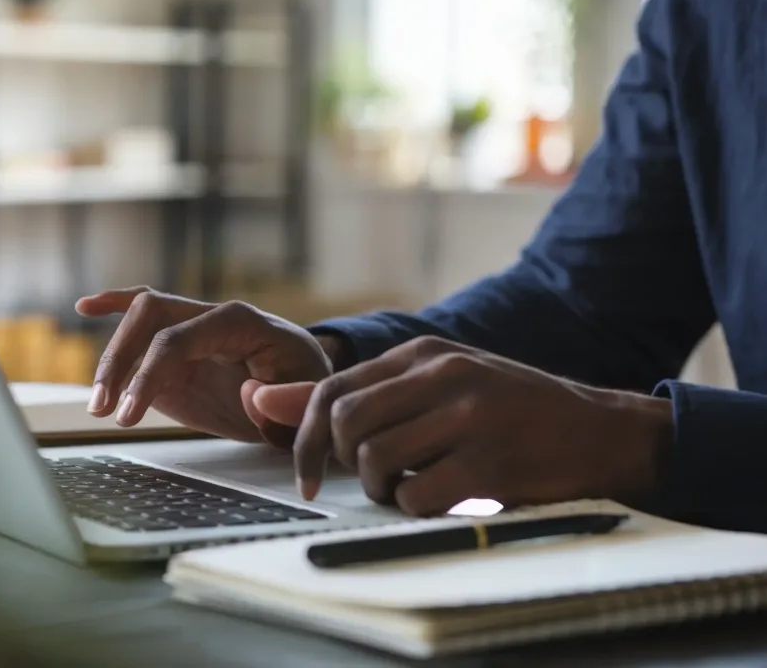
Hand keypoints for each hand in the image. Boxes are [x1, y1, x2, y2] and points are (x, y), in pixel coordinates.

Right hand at [76, 287, 333, 444]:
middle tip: (106, 410)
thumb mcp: (309, 401)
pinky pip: (143, 317)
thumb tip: (251, 392)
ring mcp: (192, 329)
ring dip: (111, 360)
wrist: (304, 389)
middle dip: (121, 362)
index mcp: (242, 323)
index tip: (130, 413)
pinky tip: (86, 307)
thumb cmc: (308, 389)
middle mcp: (211, 317)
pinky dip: (114, 306)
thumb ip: (287, 399)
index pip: (182, 337)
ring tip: (97, 407)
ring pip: (138, 321)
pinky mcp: (178, 348)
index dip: (149, 373)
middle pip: (151, 317)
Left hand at [253, 336, 673, 514]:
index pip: (332, 387)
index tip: (307, 474)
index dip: (305, 436)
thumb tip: (262, 400)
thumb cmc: (510, 411)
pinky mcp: (490, 462)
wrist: (600, 432)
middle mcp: (443, 374)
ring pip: (375, 460)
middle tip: (375, 479)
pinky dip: (416, 510)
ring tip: (413, 487)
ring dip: (382, 489)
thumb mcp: (440, 385)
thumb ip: (363, 393)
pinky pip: (415, 497)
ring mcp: (469, 416)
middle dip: (343, 464)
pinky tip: (443, 499)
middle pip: (344, 423)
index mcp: (423, 353)